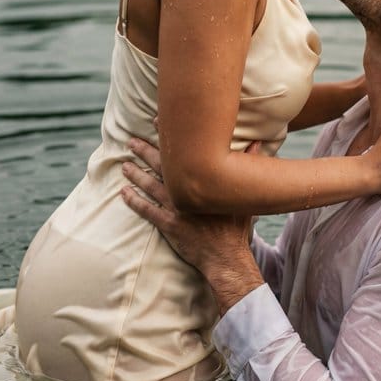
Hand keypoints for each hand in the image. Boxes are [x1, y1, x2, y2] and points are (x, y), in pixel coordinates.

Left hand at [120, 137, 253, 281]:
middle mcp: (187, 191)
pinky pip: (147, 210)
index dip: (169, 138)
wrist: (227, 257)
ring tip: (124, 164)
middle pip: (161, 166)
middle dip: (145, 152)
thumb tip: (257, 143)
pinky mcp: (168, 226)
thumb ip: (249, 165)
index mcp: (204, 180)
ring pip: (150, 186)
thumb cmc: (236, 227)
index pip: (183, 153)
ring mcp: (176, 209)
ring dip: (135, 174)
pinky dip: (134, 201)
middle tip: (131, 141)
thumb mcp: (243, 195)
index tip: (156, 123)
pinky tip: (123, 192)